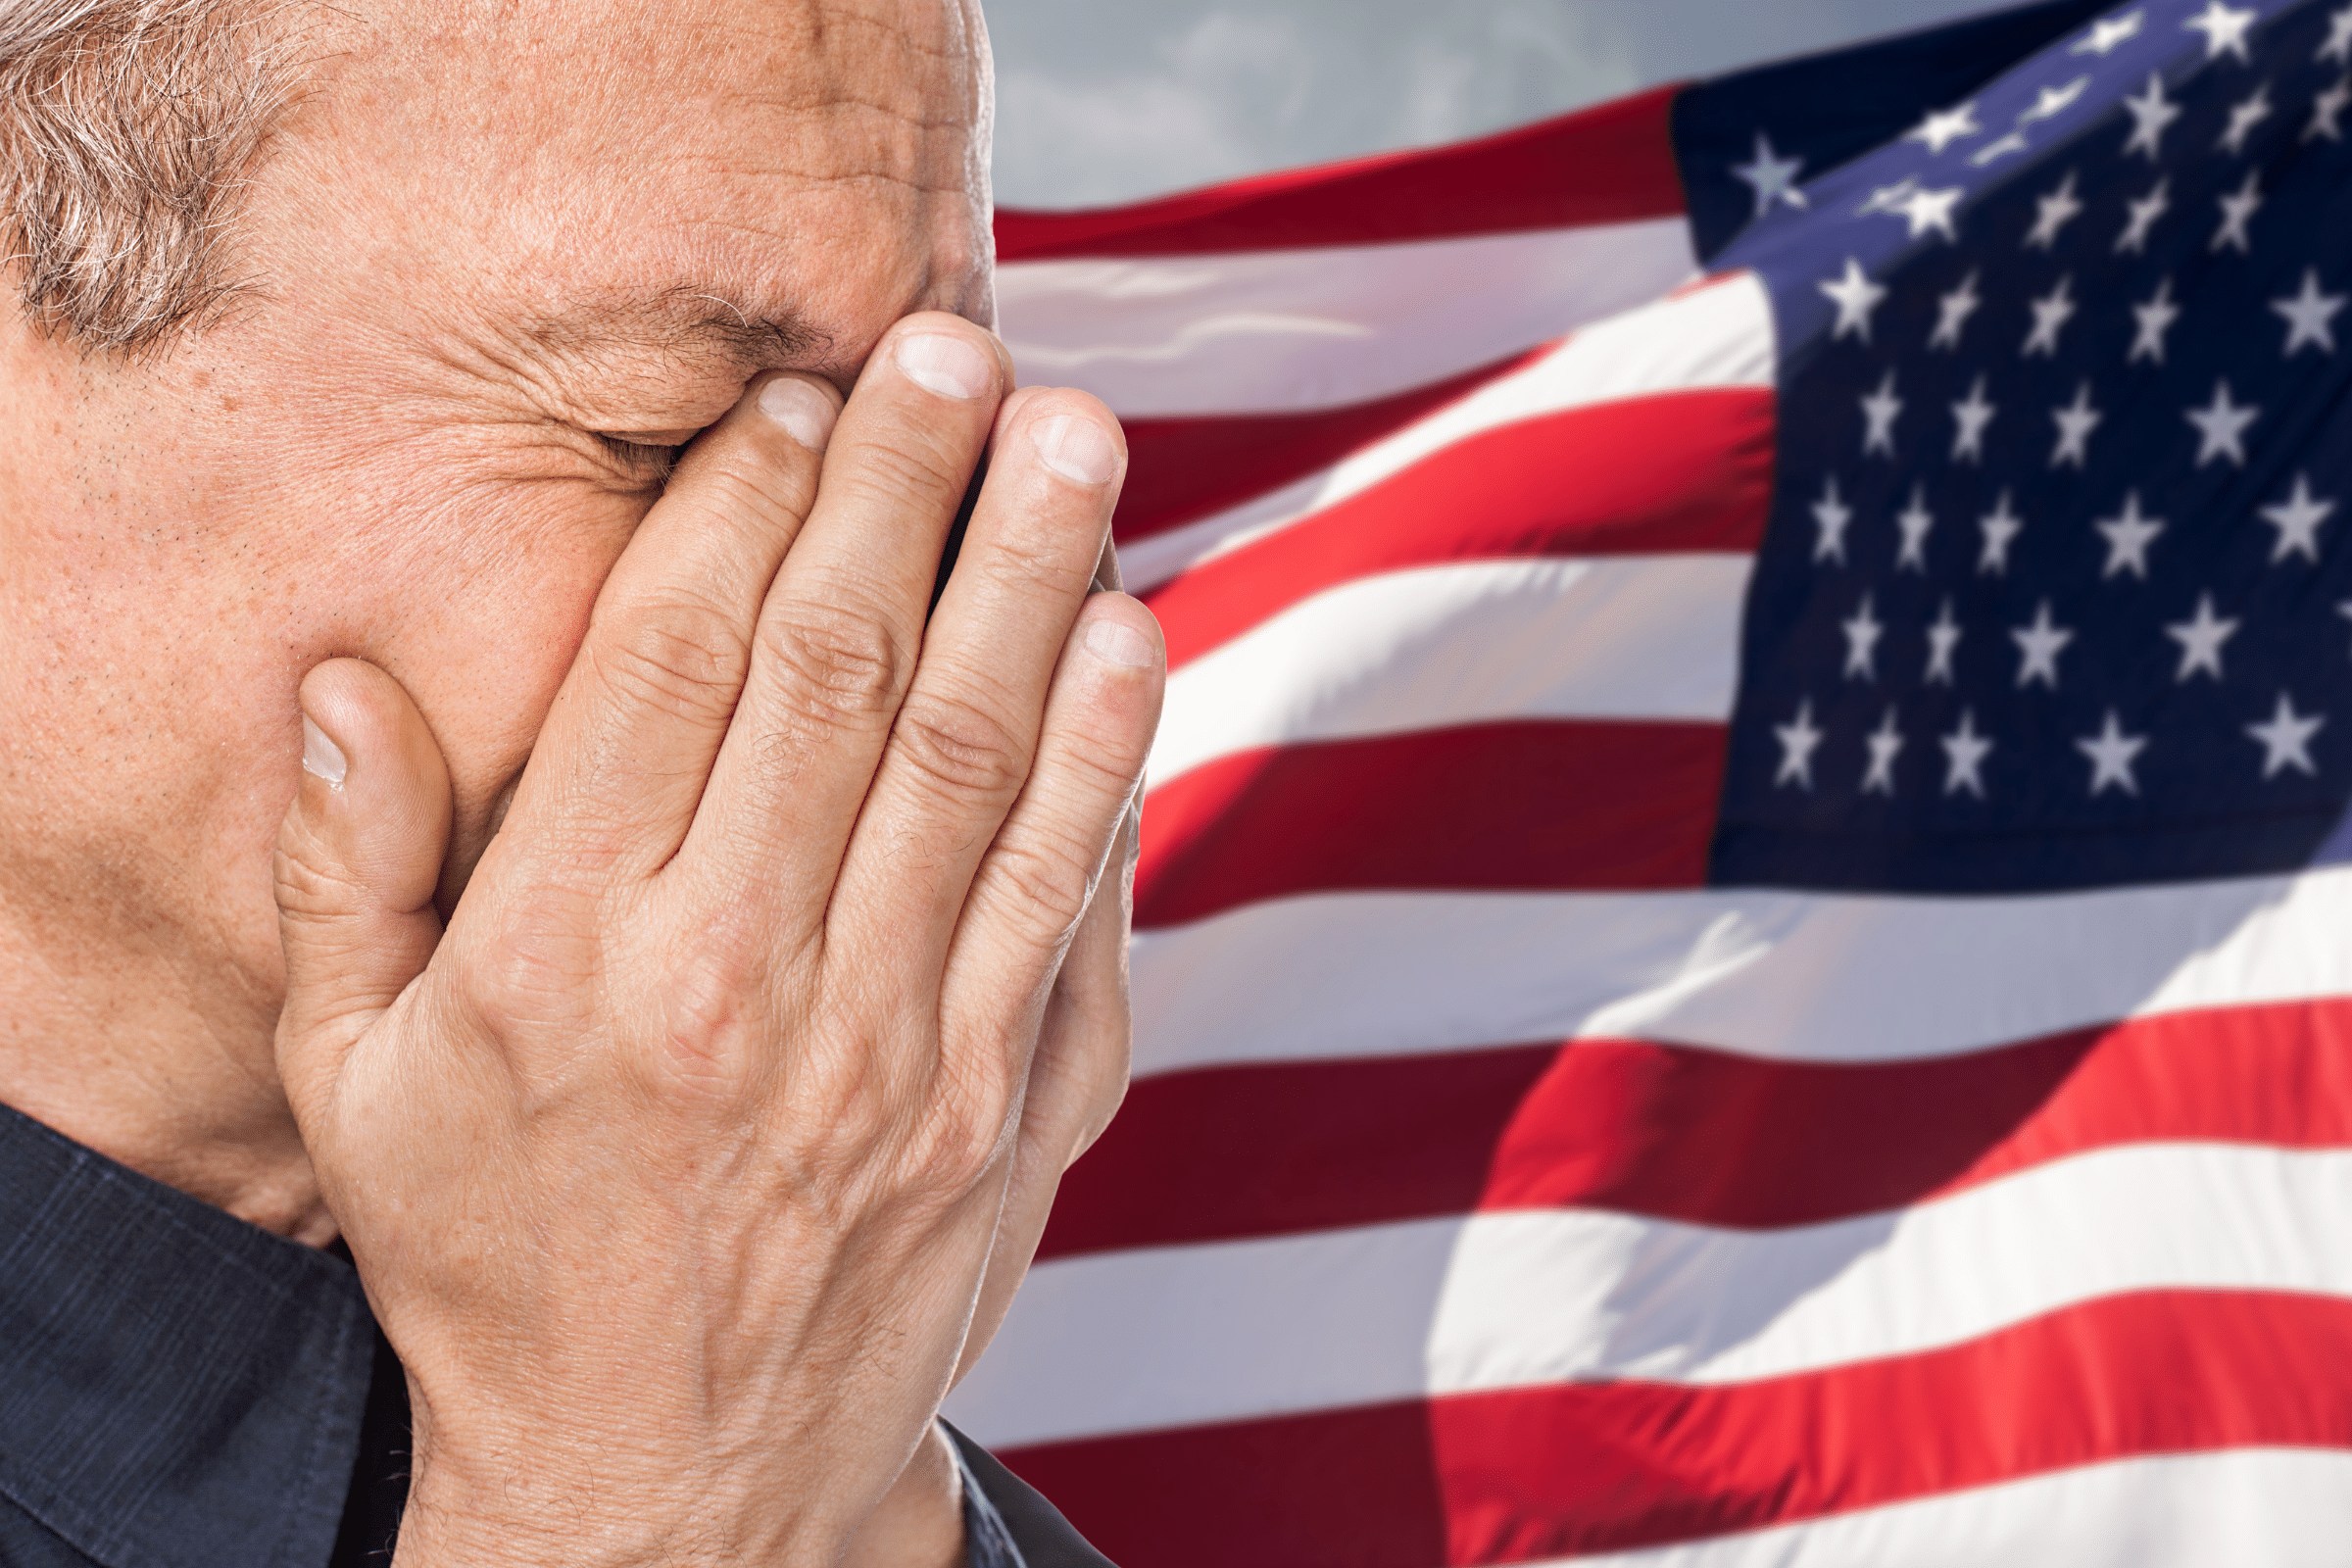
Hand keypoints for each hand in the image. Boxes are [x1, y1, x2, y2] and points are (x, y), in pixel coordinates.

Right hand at [270, 313, 1162, 1565]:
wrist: (670, 1491)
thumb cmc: (498, 1263)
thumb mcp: (358, 1090)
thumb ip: (348, 876)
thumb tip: (344, 680)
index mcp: (573, 956)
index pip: (679, 662)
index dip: (746, 504)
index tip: (790, 402)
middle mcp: (749, 987)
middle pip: (849, 672)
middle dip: (910, 489)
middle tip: (958, 350)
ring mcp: (906, 1055)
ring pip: (989, 763)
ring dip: (1042, 582)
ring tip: (1077, 440)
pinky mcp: (1014, 1115)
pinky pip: (1078, 900)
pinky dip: (1114, 760)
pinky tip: (1132, 640)